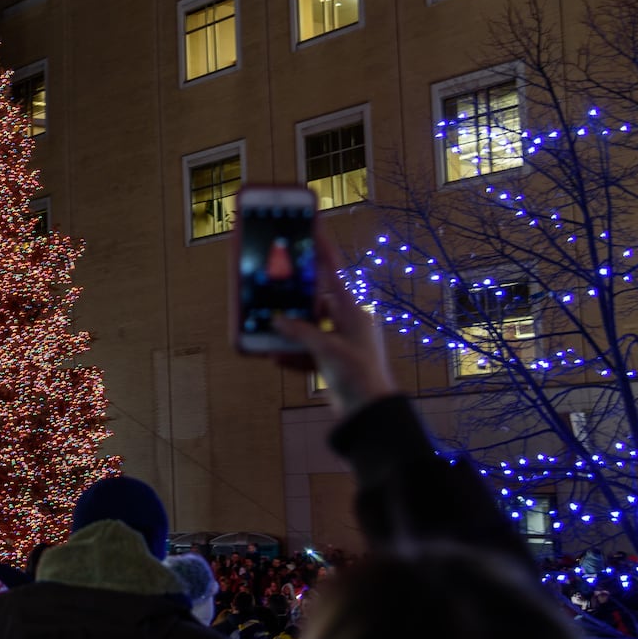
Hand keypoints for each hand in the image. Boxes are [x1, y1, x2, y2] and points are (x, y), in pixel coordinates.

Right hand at [271, 233, 397, 418]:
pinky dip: (292, 353)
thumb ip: (300, 332)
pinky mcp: (333, 361)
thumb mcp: (327, 349)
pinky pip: (307, 350)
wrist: (369, 413)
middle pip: (315, 301)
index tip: (312, 225)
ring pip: (308, 327)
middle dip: (293, 301)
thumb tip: (277, 320)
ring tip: (267, 328)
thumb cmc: (358, 376)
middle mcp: (347, 322)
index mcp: (352, 311)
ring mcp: (340, 341)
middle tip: (273, 290)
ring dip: (289, 331)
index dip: (321, 248)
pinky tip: (274, 357)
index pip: (332, 272)